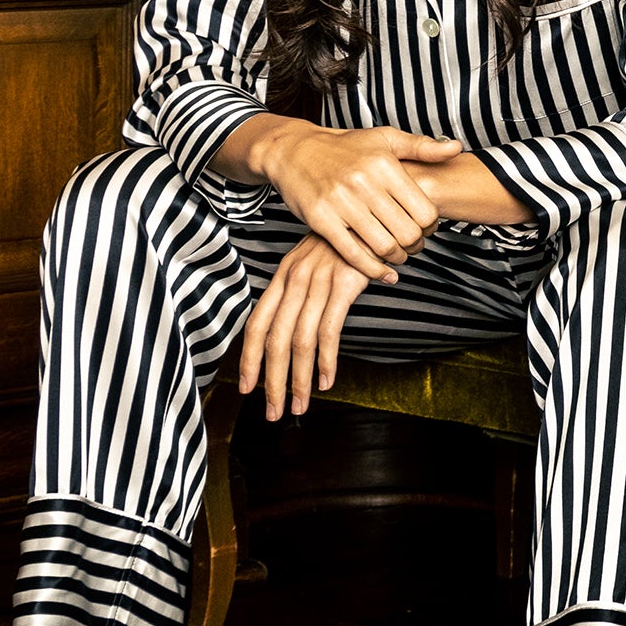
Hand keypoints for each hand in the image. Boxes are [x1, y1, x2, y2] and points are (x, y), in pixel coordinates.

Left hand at [238, 236, 370, 418]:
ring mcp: (318, 281)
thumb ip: (300, 291)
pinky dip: (326, 361)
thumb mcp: (314, 261)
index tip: (248, 388)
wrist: (377, 213)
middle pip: (274, 340)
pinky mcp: (343, 284)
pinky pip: (329, 331)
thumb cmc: (348, 243)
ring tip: (299, 406)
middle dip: (272, 381)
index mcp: (283, 275)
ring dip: (298, 379)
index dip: (248, 359)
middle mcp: (294, 279)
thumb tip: (291, 330)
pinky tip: (326, 381)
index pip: (256, 324)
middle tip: (272, 412)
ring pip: (300, 341)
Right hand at [251, 120, 464, 278]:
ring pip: (384, 246)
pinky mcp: (321, 220)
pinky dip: (372, 270)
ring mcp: (342, 203)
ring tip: (398, 257)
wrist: (294, 151)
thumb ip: (423, 147)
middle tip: (414, 246)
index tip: (427, 229)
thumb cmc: (344, 146)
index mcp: (385, 165)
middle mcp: (365, 184)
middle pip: (408, 232)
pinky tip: (382, 273)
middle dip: (416, 246)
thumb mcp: (385, 138)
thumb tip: (457, 149)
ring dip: (397, 259)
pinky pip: (354, 254)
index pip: (425, 210)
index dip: (432, 227)